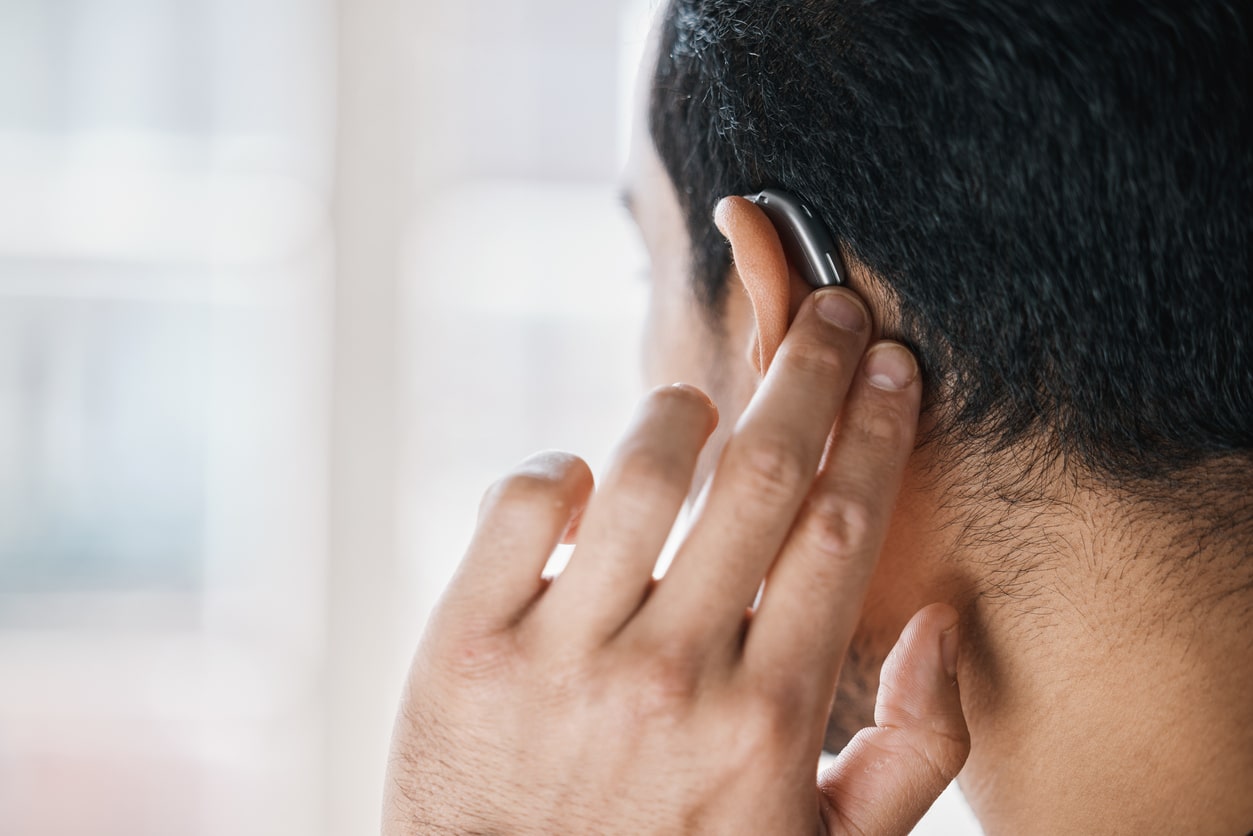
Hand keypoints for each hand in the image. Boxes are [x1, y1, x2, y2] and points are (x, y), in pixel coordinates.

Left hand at [383, 288, 968, 834]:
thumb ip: (912, 749)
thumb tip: (937, 619)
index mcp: (768, 720)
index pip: (841, 528)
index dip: (874, 430)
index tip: (893, 367)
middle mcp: (670, 675)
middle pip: (761, 475)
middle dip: (811, 372)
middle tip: (835, 312)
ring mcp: (559, 658)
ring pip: (643, 469)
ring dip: (685, 407)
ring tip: (702, 402)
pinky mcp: (465, 648)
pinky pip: (523, 501)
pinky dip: (559, 468)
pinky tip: (584, 484)